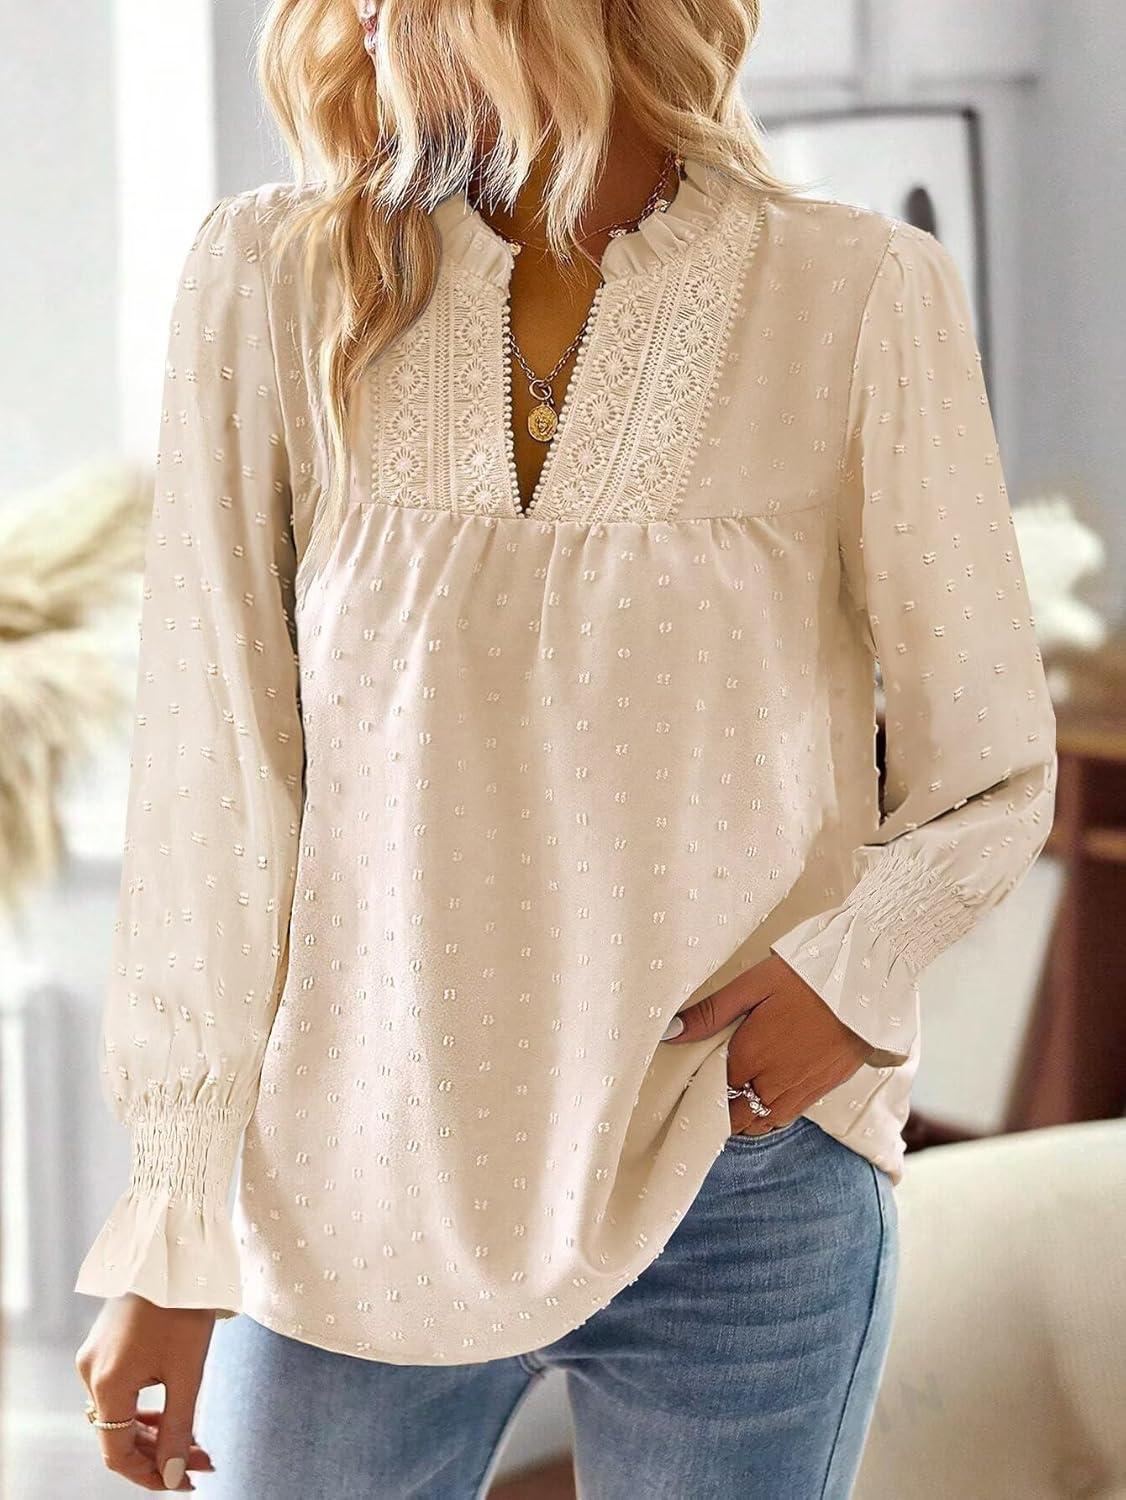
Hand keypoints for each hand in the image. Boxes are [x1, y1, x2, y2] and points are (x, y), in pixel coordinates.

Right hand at [75, 1295, 216, 1490]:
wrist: (173, 1249)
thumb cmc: (183, 1306)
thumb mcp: (187, 1371)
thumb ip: (178, 1428)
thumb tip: (174, 1475)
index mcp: (106, 1383)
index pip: (117, 1453)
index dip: (150, 1476)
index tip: (185, 1482)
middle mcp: (90, 1373)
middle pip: (118, 1435)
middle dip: (160, 1454)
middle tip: (202, 1463)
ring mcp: (94, 1357)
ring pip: (120, 1413)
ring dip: (154, 1433)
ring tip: (196, 1444)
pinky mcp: (105, 1344)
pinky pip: (120, 1390)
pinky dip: (144, 1408)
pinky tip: (172, 1417)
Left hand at [662, 953, 877, 1135]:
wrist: (867, 982)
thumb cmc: (806, 975)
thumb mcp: (752, 984)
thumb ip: (710, 1012)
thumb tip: (669, 1032)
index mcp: (748, 1055)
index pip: (711, 1089)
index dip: (699, 1087)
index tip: (690, 1080)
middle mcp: (771, 1081)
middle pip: (734, 1114)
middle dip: (719, 1110)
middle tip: (709, 1094)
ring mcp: (799, 1090)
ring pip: (759, 1123)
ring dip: (743, 1117)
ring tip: (732, 1101)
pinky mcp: (821, 1090)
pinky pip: (785, 1118)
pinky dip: (768, 1117)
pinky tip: (762, 1101)